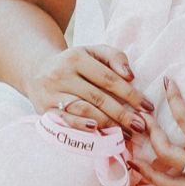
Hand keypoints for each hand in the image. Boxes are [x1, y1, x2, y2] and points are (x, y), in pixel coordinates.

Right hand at [23, 44, 151, 133]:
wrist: (36, 70)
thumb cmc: (73, 63)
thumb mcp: (92, 52)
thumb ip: (114, 57)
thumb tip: (130, 76)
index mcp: (76, 57)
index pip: (109, 79)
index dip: (131, 94)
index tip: (148, 107)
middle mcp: (61, 74)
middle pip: (98, 97)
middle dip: (123, 114)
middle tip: (141, 126)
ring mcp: (51, 93)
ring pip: (84, 110)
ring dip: (108, 124)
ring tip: (126, 133)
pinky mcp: (44, 109)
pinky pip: (66, 121)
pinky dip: (82, 127)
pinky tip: (98, 132)